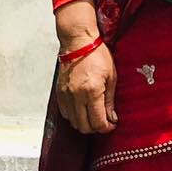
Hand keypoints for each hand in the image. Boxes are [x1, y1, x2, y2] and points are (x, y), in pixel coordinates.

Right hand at [53, 0, 118, 134]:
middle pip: (84, 126)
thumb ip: (110, 101)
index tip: (111, 125)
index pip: (98, 122)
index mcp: (92, 91)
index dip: (106, 128)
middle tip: (103, 122)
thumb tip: (111, 118)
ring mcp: (66, 95)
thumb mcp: (111, 77)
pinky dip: (74, 116)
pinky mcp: (59, 92)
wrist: (78, 42)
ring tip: (93, 115)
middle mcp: (76, 95)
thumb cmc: (97, 55)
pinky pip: (65, 113)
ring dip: (84, 123)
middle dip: (95, 128)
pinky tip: (82, 109)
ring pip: (73, 122)